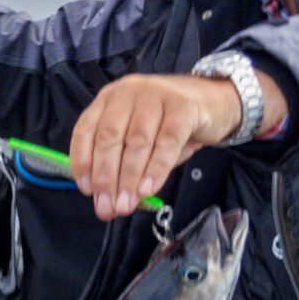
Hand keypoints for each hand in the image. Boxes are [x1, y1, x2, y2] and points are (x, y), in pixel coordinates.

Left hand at [68, 74, 249, 219]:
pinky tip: (149, 189)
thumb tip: (108, 196)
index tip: (87, 191)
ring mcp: (156, 96)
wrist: (215, 101)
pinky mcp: (183, 107)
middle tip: (108, 207)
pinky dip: (156, 169)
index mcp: (109, 99)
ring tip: (126, 205)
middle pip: (109, 138)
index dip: (82, 163)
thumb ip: (122, 160)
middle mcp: (128, 92)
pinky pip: (167, 142)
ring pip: (137, 142)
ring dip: (129, 178)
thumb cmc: (170, 123)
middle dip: (106, 178)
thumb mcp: (140, 138)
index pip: (85, 131)